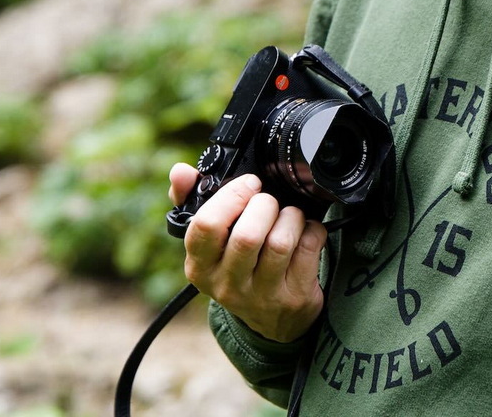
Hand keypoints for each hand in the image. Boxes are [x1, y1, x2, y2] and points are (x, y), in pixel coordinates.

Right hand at [168, 162, 327, 342]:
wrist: (273, 319)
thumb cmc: (235, 265)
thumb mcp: (209, 241)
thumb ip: (190, 200)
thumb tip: (180, 171)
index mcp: (199, 266)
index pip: (206, 226)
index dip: (231, 197)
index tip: (248, 184)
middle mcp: (228, 284)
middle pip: (247, 235)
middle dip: (264, 205)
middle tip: (268, 201)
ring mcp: (262, 294)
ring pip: (280, 242)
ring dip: (290, 216)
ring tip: (288, 214)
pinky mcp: (294, 296)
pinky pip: (308, 249)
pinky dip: (311, 229)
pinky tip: (304, 230)